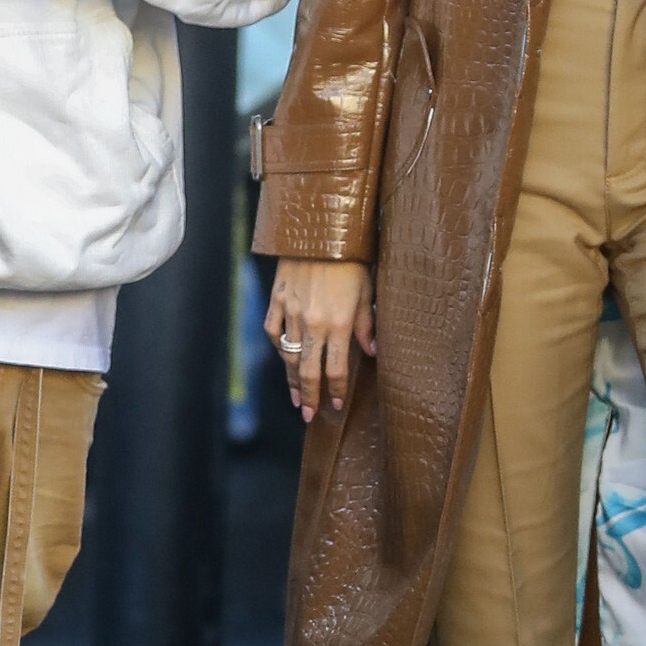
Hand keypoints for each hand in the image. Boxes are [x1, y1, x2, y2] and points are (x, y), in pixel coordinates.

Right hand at [266, 259, 375, 422]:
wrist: (321, 229)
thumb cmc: (351, 259)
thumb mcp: (367, 292)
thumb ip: (366, 326)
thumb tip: (372, 353)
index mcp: (338, 324)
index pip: (334, 370)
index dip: (334, 391)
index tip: (335, 405)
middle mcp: (312, 323)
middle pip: (308, 371)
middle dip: (309, 396)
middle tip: (308, 415)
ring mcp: (291, 312)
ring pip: (289, 355)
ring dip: (292, 379)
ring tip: (296, 397)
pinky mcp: (277, 299)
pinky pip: (272, 330)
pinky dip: (278, 347)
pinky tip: (284, 358)